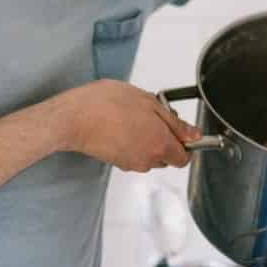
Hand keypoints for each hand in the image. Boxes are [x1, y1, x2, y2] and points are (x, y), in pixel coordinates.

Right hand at [56, 80, 199, 171]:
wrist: (73, 118)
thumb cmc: (107, 105)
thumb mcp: (149, 103)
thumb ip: (175, 122)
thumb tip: (193, 135)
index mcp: (160, 145)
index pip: (184, 158)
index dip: (185, 143)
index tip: (179, 130)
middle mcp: (147, 160)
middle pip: (166, 157)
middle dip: (164, 139)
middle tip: (153, 117)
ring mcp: (130, 163)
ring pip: (148, 155)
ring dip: (147, 140)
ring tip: (133, 118)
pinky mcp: (115, 162)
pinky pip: (132, 154)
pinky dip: (131, 143)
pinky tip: (121, 125)